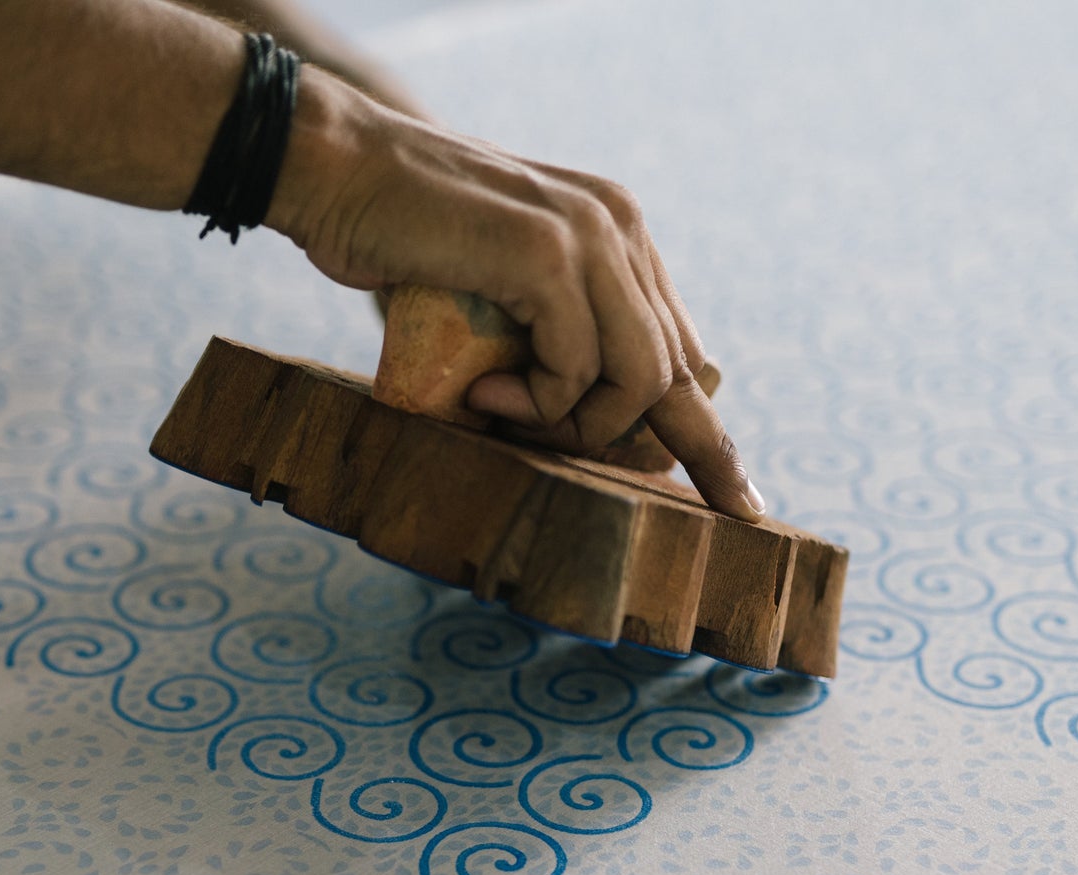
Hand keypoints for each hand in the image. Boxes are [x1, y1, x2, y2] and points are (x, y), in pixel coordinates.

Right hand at [269, 70, 765, 521]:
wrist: (336, 169)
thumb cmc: (398, 239)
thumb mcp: (496, 287)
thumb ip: (549, 330)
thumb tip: (587, 425)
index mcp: (616, 232)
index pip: (682, 348)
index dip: (709, 433)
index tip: (741, 503)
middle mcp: (618, 226)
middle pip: (678, 372)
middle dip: (672, 452)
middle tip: (607, 490)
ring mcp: (589, 235)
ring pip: (638, 378)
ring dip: (575, 425)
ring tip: (507, 420)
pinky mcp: (547, 254)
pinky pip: (576, 369)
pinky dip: (534, 402)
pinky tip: (482, 394)